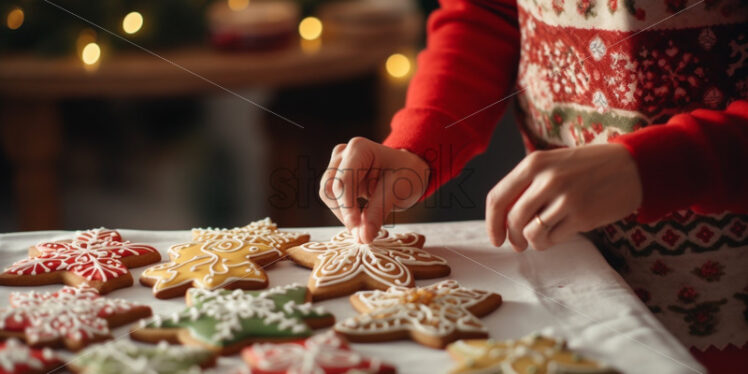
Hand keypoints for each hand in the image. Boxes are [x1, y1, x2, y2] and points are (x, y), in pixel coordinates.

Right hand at [319, 137, 429, 242]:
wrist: (408, 171)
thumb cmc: (406, 174)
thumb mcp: (398, 191)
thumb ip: (378, 212)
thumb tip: (363, 237)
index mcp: (359, 149)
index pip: (344, 180)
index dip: (347, 207)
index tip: (356, 229)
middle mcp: (343, 154)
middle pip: (330, 188)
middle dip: (344, 212)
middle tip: (362, 233)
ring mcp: (337, 165)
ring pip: (328, 195)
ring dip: (343, 214)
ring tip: (363, 227)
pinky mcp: (336, 178)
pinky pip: (333, 199)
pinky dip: (344, 212)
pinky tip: (360, 220)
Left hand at [486, 144, 641, 251]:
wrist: (631, 166)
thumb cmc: (585, 167)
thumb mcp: (551, 164)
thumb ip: (526, 186)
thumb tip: (501, 220)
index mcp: (533, 163)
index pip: (497, 198)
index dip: (492, 223)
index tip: (495, 238)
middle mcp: (547, 179)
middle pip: (512, 219)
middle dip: (512, 238)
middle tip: (518, 244)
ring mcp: (565, 198)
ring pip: (531, 233)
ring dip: (531, 243)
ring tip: (539, 239)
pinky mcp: (582, 216)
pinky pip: (552, 239)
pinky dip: (549, 243)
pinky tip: (557, 236)